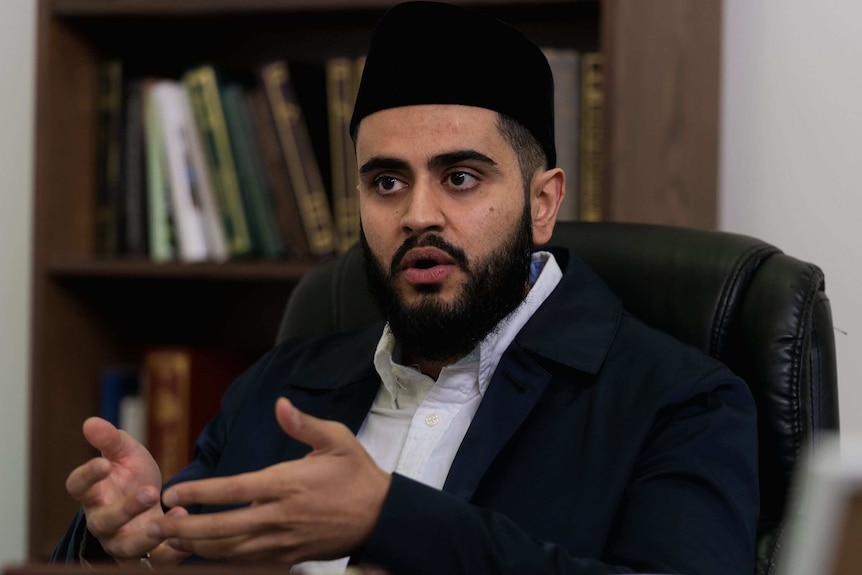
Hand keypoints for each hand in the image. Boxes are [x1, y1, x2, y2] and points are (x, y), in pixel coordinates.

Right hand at [65, 417, 187, 564]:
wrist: (154, 502)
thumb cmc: (133, 476)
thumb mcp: (126, 454)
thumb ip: (111, 440)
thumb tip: (91, 422)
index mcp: (94, 493)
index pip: (78, 487)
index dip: (87, 476)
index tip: (103, 464)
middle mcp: (102, 521)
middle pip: (104, 522)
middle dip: (126, 509)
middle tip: (150, 492)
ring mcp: (122, 541)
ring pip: (126, 547)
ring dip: (147, 536)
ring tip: (170, 517)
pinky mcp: (145, 556)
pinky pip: (155, 562)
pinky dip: (172, 550)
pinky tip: (186, 527)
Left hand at [148, 398, 391, 563]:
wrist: (381, 516)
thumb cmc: (357, 473)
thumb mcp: (337, 439)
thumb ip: (304, 424)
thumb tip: (279, 404)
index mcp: (287, 484)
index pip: (233, 490)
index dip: (198, 493)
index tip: (171, 493)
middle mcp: (281, 516)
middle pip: (222, 528)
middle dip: (184, 529)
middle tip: (154, 526)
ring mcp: (284, 541)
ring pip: (231, 551)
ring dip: (197, 548)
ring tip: (170, 542)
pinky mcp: (290, 557)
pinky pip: (249, 563)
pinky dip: (223, 561)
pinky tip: (205, 556)